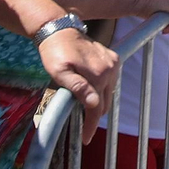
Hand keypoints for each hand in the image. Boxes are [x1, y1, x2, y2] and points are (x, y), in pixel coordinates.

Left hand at [36, 28, 117, 143]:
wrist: (59, 30)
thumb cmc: (55, 52)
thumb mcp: (59, 72)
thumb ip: (77, 88)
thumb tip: (94, 104)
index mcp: (98, 75)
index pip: (97, 108)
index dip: (91, 125)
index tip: (85, 138)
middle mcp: (110, 69)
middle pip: (104, 102)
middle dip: (93, 114)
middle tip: (81, 123)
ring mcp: (113, 63)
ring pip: (109, 93)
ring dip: (97, 101)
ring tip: (82, 103)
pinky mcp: (114, 58)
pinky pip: (111, 81)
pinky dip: (102, 88)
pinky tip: (90, 87)